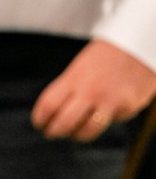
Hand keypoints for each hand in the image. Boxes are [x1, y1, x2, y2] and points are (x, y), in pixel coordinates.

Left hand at [31, 39, 155, 140]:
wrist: (140, 43)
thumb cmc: (105, 57)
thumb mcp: (80, 68)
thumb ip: (68, 90)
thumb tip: (55, 116)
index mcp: (74, 78)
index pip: (48, 105)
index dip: (39, 119)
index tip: (39, 123)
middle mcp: (90, 91)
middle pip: (63, 124)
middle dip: (54, 132)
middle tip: (52, 133)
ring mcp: (110, 101)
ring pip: (86, 132)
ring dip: (77, 135)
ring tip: (75, 132)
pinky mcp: (128, 107)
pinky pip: (112, 121)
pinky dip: (108, 118)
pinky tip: (110, 106)